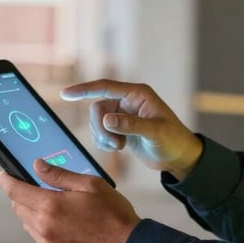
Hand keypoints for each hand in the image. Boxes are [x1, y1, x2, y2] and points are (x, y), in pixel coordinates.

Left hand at [0, 159, 140, 242]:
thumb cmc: (113, 214)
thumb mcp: (90, 185)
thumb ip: (60, 175)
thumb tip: (38, 166)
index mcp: (51, 206)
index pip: (15, 191)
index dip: (7, 180)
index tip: (5, 175)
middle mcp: (44, 228)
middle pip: (18, 208)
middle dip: (22, 195)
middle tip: (36, 186)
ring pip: (28, 224)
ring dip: (33, 212)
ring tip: (56, 205)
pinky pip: (40, 239)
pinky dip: (44, 228)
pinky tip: (64, 223)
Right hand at [61, 79, 203, 180]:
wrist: (178, 156)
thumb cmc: (173, 140)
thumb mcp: (155, 132)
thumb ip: (132, 125)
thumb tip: (108, 119)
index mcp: (137, 94)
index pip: (105, 86)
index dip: (84, 89)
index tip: (65, 94)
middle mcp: (128, 101)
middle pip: (97, 108)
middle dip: (101, 128)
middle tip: (115, 145)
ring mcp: (123, 114)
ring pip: (97, 121)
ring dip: (102, 136)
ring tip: (119, 147)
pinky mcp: (120, 128)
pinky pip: (100, 131)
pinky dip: (103, 141)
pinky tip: (118, 148)